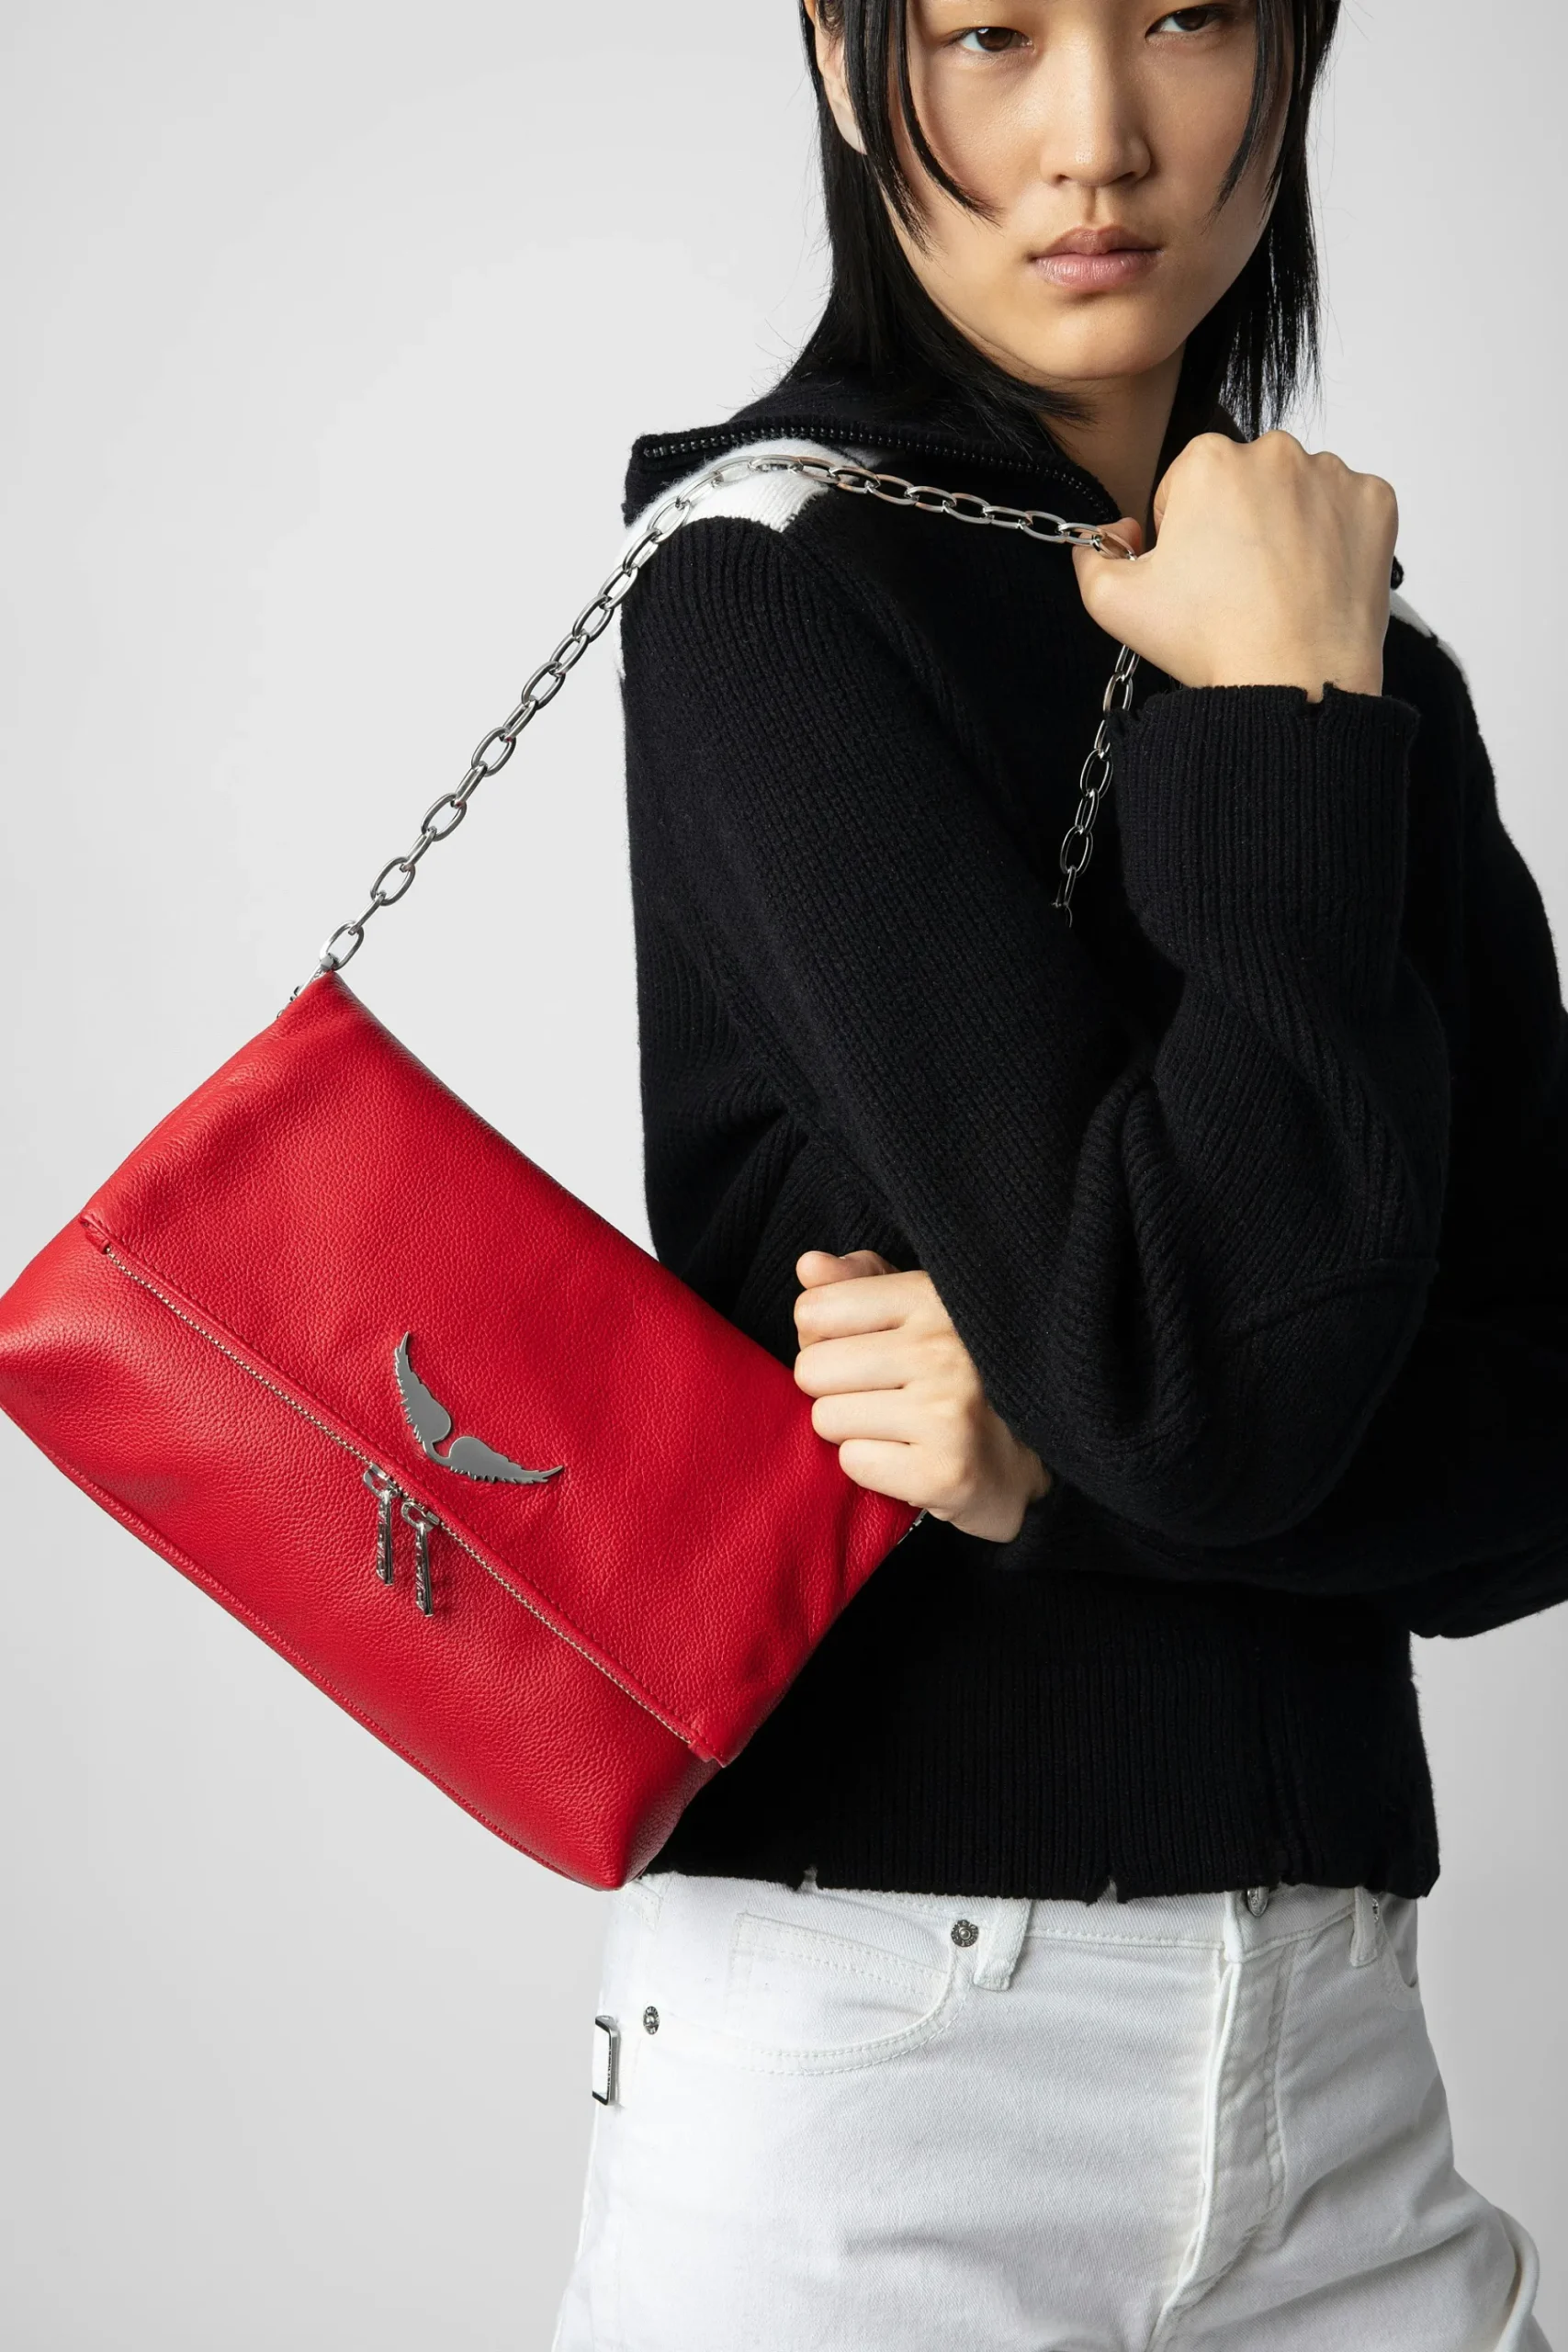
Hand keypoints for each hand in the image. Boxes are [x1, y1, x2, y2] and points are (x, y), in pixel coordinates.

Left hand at [792, 1248, 1052, 1543]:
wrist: (1029, 1456)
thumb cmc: (956, 1372)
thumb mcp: (914, 1309)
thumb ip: (858, 1282)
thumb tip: (809, 1266)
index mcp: (932, 1299)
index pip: (813, 1311)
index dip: (823, 1337)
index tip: (863, 1348)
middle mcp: (942, 1349)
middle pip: (812, 1370)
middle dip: (834, 1388)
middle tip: (883, 1395)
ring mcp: (948, 1411)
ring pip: (827, 1418)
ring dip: (852, 1429)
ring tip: (900, 1425)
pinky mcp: (946, 1472)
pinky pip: (854, 1463)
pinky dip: (874, 1466)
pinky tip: (911, 1456)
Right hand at [1072, 430, 1397, 701]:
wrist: (1294, 682)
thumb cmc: (1211, 640)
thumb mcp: (1114, 602)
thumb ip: (1091, 556)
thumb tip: (1110, 535)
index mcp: (1209, 459)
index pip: (1185, 487)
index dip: (1183, 536)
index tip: (1196, 576)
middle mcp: (1275, 451)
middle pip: (1244, 484)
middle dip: (1237, 524)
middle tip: (1236, 587)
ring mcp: (1333, 474)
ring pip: (1298, 493)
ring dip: (1287, 528)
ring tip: (1278, 589)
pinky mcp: (1376, 502)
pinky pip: (1347, 509)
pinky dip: (1334, 539)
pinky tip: (1315, 581)